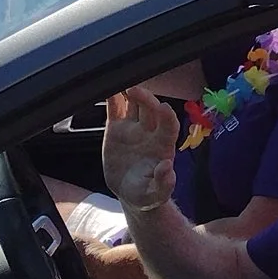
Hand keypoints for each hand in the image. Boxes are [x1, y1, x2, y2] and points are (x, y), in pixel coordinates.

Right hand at [101, 85, 185, 215]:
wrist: (129, 192)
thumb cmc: (147, 194)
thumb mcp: (156, 194)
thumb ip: (163, 184)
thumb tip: (167, 168)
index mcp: (163, 146)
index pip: (169, 126)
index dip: (167, 116)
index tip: (164, 107)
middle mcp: (150, 132)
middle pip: (150, 110)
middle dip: (145, 99)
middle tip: (134, 91)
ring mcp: (133, 128)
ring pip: (134, 104)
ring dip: (130, 93)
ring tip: (121, 84)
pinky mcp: (116, 128)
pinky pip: (115, 109)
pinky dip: (112, 98)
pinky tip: (108, 88)